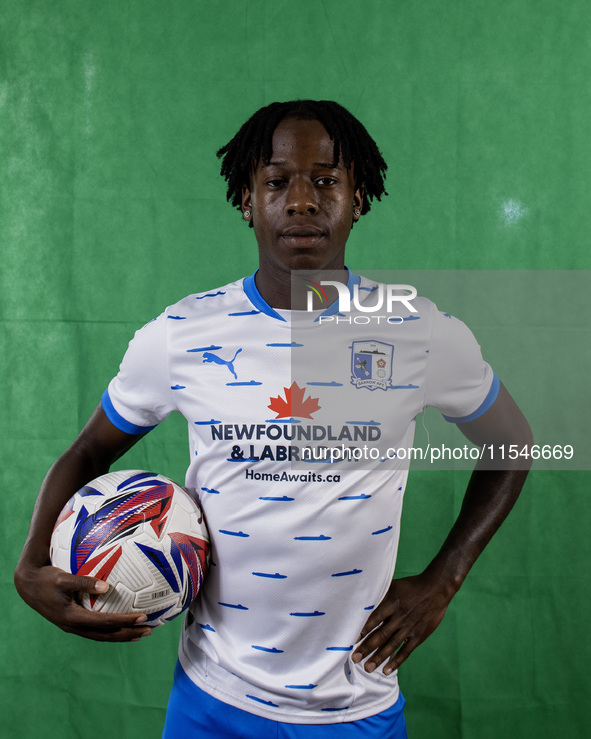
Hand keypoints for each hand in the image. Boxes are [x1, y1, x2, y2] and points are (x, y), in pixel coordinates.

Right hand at [14, 563, 151, 641]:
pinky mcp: (73, 622)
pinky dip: (111, 630)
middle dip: (128, 633)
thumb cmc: (46, 578)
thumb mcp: (63, 578)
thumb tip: (105, 586)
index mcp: (72, 617)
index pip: (105, 622)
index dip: (125, 621)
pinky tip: (121, 626)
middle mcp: (74, 626)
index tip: (142, 616)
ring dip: (121, 635)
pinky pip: (95, 630)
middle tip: (149, 629)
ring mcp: (73, 626)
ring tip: (140, 633)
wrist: (28, 585)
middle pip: (106, 635)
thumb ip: (83, 582)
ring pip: (101, 635)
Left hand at [352, 572, 453, 674]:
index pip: (374, 618)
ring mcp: (409, 628)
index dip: (363, 630)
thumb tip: (362, 597)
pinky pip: (406, 651)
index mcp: (392, 603)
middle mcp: (399, 617)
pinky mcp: (419, 635)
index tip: (352, 640)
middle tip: (354, 658)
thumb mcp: (394, 585)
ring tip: (367, 667)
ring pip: (391, 645)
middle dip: (367, 647)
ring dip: (378, 657)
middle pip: (381, 635)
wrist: (436, 588)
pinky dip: (396, 661)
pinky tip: (386, 670)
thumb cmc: (412, 586)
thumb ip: (380, 594)